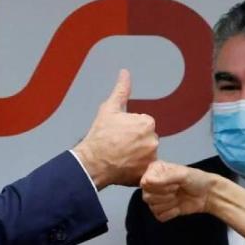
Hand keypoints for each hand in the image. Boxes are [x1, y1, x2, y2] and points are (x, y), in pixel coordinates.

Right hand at [73, 69, 158, 188]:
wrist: (92, 163)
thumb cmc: (99, 136)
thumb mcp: (109, 108)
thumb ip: (121, 90)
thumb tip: (125, 72)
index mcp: (147, 123)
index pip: (142, 124)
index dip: (128, 129)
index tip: (117, 135)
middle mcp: (153, 140)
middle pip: (146, 139)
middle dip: (135, 142)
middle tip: (118, 146)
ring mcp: (151, 158)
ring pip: (146, 154)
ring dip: (137, 155)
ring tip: (120, 157)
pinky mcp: (147, 172)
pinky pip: (146, 169)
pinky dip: (138, 168)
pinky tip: (125, 166)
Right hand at [140, 160, 222, 221]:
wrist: (207, 194)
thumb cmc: (196, 179)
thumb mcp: (182, 174)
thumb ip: (164, 178)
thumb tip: (146, 182)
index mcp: (155, 171)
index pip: (145, 183)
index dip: (159, 186)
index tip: (174, 184)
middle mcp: (153, 184)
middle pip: (147, 196)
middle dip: (165, 195)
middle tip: (177, 190)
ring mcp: (157, 198)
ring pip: (152, 207)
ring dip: (169, 204)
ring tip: (178, 197)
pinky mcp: (162, 211)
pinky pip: (159, 216)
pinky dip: (170, 213)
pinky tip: (178, 207)